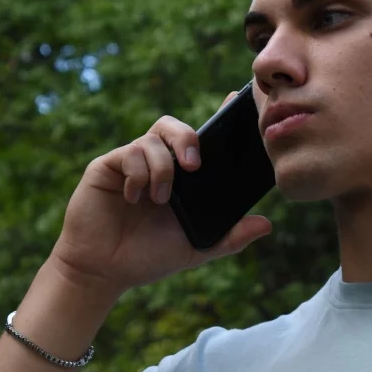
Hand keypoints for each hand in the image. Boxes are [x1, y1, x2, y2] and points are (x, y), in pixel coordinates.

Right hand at [47, 92, 271, 296]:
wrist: (104, 271)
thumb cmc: (148, 257)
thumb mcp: (196, 249)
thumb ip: (230, 237)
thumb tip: (266, 225)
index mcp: (182, 179)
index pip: (202, 141)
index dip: (218, 117)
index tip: (234, 100)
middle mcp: (158, 164)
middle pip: (175, 127)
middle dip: (187, 138)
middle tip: (194, 165)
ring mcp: (131, 163)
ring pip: (153, 139)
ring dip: (162, 168)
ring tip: (160, 200)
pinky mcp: (107, 166)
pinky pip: (129, 153)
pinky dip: (138, 173)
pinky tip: (134, 197)